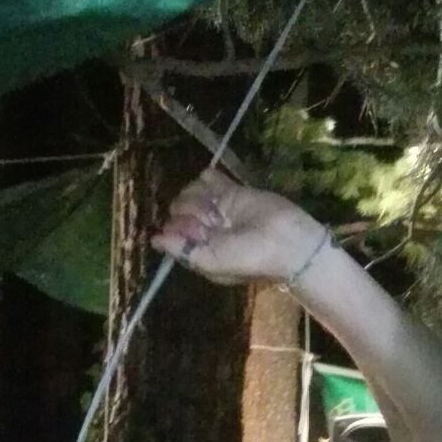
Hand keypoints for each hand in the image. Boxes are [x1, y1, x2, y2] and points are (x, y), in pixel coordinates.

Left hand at [151, 168, 325, 286]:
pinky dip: (207, 179)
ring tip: (214, 207)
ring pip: (191, 193)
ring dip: (195, 195)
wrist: (288, 242)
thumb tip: (154, 240)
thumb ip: (182, 250)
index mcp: (200, 250)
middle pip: (179, 210)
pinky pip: (211, 180)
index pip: (172, 232)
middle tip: (209, 220)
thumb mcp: (211, 262)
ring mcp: (219, 209)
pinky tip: (212, 183)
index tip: (194, 231)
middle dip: (186, 212)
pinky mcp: (233, 192)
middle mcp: (206, 229)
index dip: (175, 228)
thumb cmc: (248, 258)